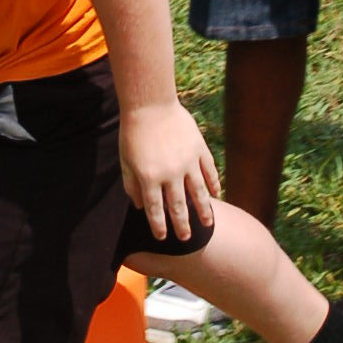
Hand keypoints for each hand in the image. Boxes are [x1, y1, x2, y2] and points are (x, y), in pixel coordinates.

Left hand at [119, 101, 220, 245]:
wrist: (150, 104)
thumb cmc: (133, 132)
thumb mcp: (126, 160)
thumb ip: (132, 185)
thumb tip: (140, 206)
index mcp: (149, 178)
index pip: (156, 209)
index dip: (159, 225)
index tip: (163, 237)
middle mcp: (171, 174)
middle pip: (179, 206)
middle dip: (183, 225)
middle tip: (187, 238)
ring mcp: (188, 162)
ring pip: (199, 192)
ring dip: (204, 210)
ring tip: (209, 224)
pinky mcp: (199, 149)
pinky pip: (209, 171)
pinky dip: (214, 184)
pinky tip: (217, 194)